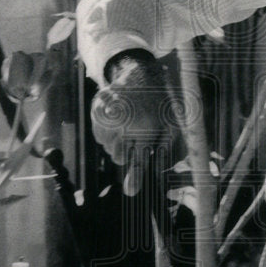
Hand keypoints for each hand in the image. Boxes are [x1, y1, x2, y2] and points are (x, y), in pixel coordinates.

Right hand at [90, 54, 171, 194]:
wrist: (141, 75)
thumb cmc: (158, 105)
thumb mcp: (168, 126)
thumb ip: (163, 150)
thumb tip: (158, 175)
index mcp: (146, 127)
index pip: (138, 157)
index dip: (135, 177)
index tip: (130, 191)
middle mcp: (125, 122)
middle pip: (118, 156)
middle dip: (124, 154)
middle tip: (132, 140)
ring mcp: (108, 115)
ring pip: (106, 146)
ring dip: (115, 142)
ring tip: (126, 126)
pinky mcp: (97, 110)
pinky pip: (98, 135)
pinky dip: (106, 133)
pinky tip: (116, 121)